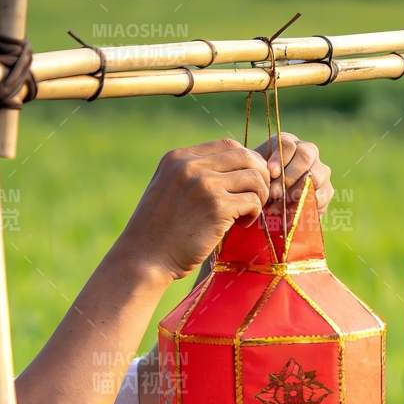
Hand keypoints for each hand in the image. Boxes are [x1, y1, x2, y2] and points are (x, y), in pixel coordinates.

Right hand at [115, 139, 271, 282]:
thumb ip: (192, 174)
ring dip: (259, 195)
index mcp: (178, 157)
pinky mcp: (216, 208)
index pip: (228, 145)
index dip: (246, 161)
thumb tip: (231, 169)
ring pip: (254, 178)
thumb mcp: (168, 189)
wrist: (144, 258)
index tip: (247, 182)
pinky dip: (253, 213)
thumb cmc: (158, 231)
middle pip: (245, 156)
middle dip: (260, 176)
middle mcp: (191, 166)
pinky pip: (252, 201)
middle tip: (256, 197)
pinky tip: (241, 225)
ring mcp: (204, 185)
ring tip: (247, 213)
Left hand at [255, 132, 334, 212]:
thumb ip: (261, 170)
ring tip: (281, 206)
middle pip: (305, 156)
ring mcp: (320, 170)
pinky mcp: (326, 190)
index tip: (271, 173)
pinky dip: (306, 206)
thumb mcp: (257, 174)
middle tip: (275, 194)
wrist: (270, 203)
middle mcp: (308, 152)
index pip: (288, 144)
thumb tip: (272, 173)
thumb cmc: (261, 184)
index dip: (280, 158)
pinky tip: (290, 215)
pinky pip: (322, 196)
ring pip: (316, 175)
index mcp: (288, 144)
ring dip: (297, 192)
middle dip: (289, 176)